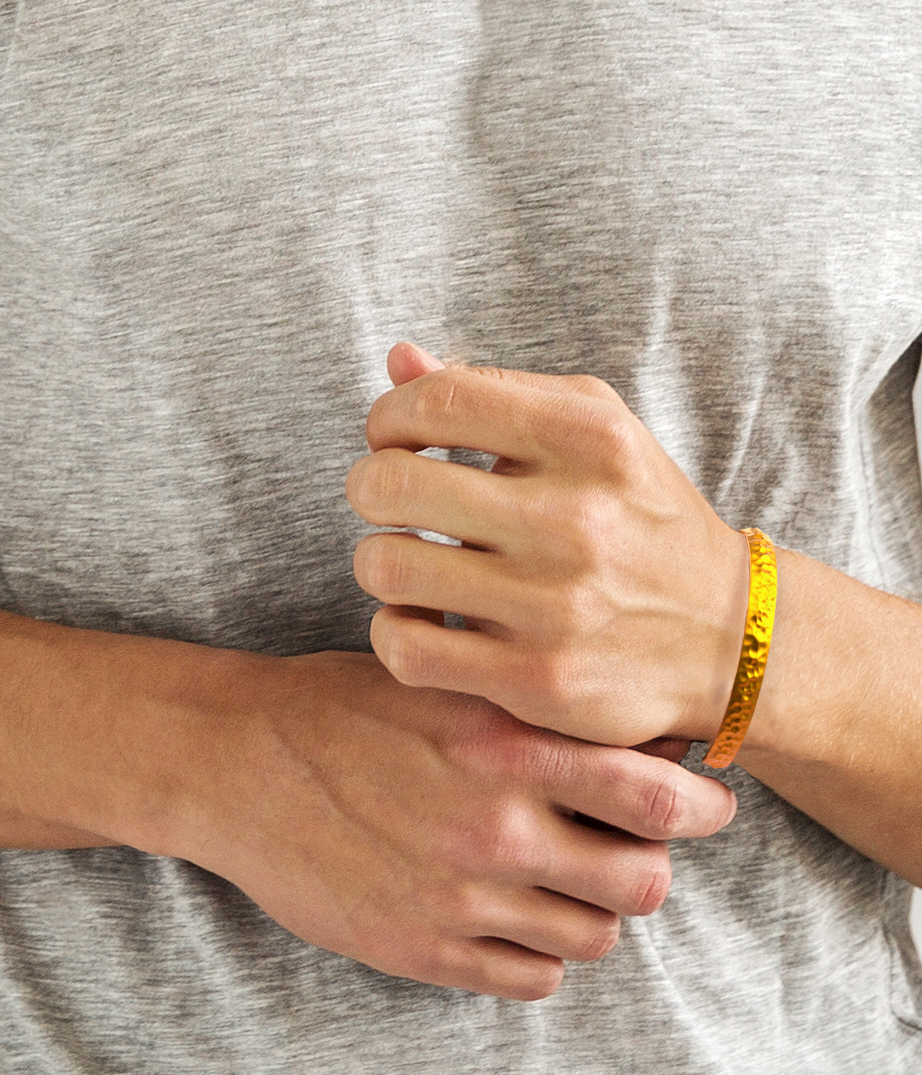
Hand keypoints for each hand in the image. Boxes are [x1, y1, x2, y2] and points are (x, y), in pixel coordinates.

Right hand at [178, 651, 734, 998]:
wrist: (237, 762)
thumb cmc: (342, 706)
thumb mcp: (446, 681)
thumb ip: (535, 710)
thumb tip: (630, 733)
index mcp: (506, 745)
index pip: (655, 794)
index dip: (703, 803)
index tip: (708, 803)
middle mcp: (496, 827)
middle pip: (644, 880)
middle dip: (654, 862)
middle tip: (634, 845)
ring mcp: (461, 897)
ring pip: (595, 936)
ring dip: (598, 909)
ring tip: (571, 880)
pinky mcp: (424, 949)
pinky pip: (533, 979)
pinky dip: (545, 953)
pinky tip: (521, 917)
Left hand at [347, 343, 751, 748]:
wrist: (729, 638)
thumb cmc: (643, 522)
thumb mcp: (596, 434)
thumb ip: (497, 391)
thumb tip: (398, 359)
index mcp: (589, 438)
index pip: (436, 400)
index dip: (388, 417)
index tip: (393, 439)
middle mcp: (574, 518)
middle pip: (392, 483)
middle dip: (368, 486)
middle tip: (386, 499)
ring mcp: (556, 604)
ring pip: (386, 567)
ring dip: (379, 561)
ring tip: (408, 561)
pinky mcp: (537, 677)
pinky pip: (406, 647)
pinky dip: (394, 629)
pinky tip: (419, 618)